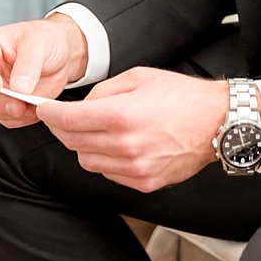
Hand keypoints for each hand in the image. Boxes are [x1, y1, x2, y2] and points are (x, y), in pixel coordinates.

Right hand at [0, 15, 87, 128]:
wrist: (61, 55)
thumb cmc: (45, 40)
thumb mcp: (39, 43)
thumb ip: (28, 65)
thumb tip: (19, 88)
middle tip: (18, 106)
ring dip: (11, 113)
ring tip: (33, 105)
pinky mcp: (6, 105)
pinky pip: (7, 119)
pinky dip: (22, 119)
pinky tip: (35, 109)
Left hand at [35, 67, 225, 192]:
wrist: (217, 123)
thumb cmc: (181, 96)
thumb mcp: (137, 77)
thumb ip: (102, 92)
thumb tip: (79, 107)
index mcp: (122, 115)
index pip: (68, 121)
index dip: (49, 115)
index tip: (43, 110)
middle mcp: (127, 146)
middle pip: (73, 143)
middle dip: (61, 129)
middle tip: (61, 118)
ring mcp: (136, 168)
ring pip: (87, 161)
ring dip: (83, 145)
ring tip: (95, 130)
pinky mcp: (145, 183)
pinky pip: (108, 173)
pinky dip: (104, 159)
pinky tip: (115, 145)